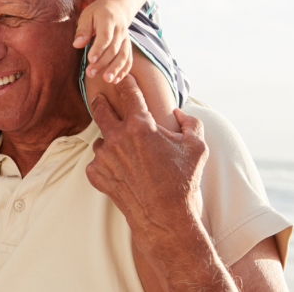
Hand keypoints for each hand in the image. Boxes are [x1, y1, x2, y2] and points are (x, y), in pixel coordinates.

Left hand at [73, 0, 132, 83]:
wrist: (116, 8)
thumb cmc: (97, 13)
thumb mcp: (86, 15)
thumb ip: (83, 30)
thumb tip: (77, 44)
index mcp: (108, 20)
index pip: (105, 36)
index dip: (99, 49)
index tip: (90, 59)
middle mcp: (120, 30)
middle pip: (113, 49)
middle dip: (103, 62)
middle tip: (91, 73)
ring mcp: (126, 39)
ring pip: (123, 55)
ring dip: (115, 69)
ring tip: (107, 80)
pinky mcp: (128, 46)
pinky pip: (129, 59)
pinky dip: (124, 70)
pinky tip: (116, 79)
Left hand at [86, 75, 207, 260]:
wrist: (166, 218)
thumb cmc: (183, 181)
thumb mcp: (197, 147)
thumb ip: (190, 122)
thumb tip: (177, 113)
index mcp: (140, 125)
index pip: (127, 92)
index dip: (124, 81)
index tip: (121, 76)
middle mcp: (117, 137)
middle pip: (100, 108)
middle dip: (100, 100)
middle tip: (101, 98)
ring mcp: (104, 156)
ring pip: (100, 139)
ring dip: (109, 140)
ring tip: (125, 151)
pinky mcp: (96, 173)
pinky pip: (97, 161)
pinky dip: (107, 163)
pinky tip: (121, 170)